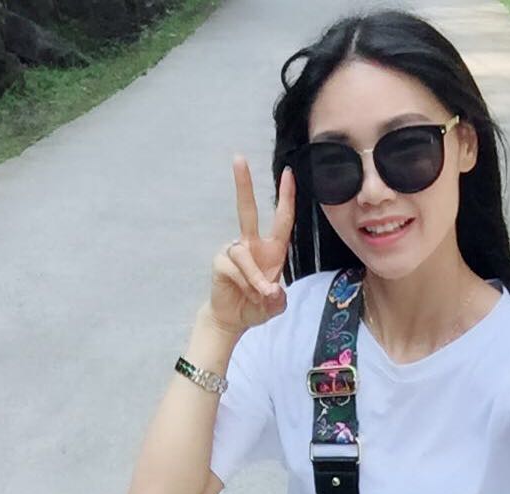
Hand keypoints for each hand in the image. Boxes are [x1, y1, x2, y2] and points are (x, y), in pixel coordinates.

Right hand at [207, 156, 295, 333]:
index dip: (286, 197)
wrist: (232, 319)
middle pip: (246, 210)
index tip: (288, 174)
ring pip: (246, 258)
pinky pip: (236, 270)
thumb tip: (272, 290)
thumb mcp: (274, 307)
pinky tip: (245, 295)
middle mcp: (251, 245)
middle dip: (243, 185)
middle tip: (238, 158)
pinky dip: (246, 286)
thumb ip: (278, 300)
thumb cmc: (256, 307)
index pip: (281, 219)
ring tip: (259, 298)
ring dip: (255, 282)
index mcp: (272, 250)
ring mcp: (233, 252)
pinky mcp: (220, 262)